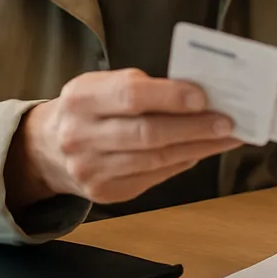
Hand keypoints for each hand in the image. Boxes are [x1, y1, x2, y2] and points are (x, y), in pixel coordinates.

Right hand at [4, 68, 241, 209]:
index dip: (170, 97)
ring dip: (200, 147)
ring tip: (228, 136)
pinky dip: (183, 161)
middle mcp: (81, 136)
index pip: (131, 96)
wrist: (47, 148)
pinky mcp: (105, 192)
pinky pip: (154, 176)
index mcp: (82, 98)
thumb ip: (144, 88)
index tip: (204, 97)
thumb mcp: (103, 85)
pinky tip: (203, 150)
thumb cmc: (90, 107)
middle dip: (195, 127)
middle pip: (148, 134)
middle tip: (229, 121)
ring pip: (156, 160)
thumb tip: (201, 96)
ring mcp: (91, 169)